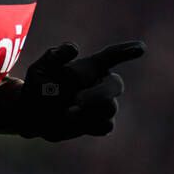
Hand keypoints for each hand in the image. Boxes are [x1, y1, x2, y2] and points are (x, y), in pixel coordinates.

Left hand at [17, 40, 145, 140]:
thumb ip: (56, 56)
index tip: (141, 47)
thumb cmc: (38, 84)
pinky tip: (72, 121)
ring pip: (110, 107)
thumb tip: (74, 48)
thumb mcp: (41, 67)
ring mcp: (102, 104)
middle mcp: (100, 83)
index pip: (112, 56)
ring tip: (67, 112)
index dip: (126, 51)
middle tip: (77, 100)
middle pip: (116, 85)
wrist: (33, 113)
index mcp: (91, 66)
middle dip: (99, 93)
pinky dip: (88, 124)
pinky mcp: (99, 122)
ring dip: (89, 111)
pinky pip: (105, 125)